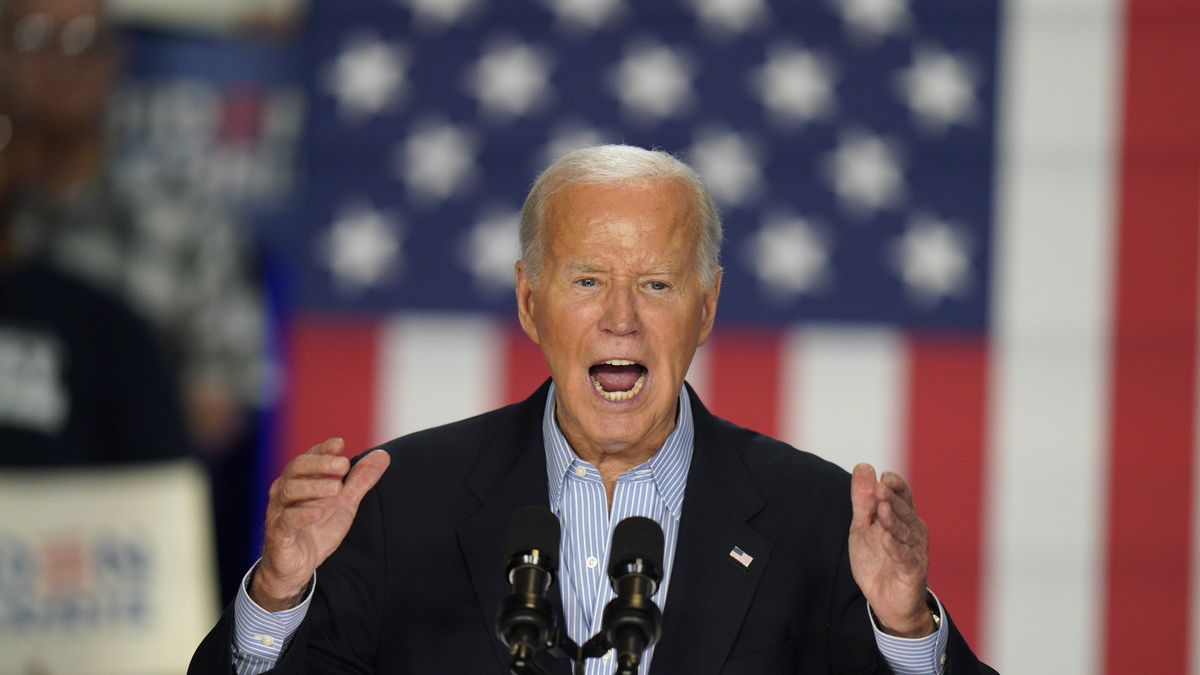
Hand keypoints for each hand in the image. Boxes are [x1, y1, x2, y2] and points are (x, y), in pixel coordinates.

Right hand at [251, 438, 390, 610]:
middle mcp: (285, 492)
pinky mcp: (278, 536)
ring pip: (289, 490)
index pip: (308, 457)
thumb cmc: (316, 530)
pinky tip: (319, 512)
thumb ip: (360, 480)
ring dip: (314, 486)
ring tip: (337, 488)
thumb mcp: (343, 503)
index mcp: (299, 480)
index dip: (323, 449)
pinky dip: (302, 515)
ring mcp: (279, 513)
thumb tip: (383, 455)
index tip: (340, 444)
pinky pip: (286, 521)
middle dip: (320, 463)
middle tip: (344, 465)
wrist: (295, 568)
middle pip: (296, 468)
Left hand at [847, 463, 932, 637]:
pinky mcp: (912, 571)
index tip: (885, 476)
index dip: (896, 486)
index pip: (902, 496)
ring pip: (904, 533)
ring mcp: (915, 551)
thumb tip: (863, 466)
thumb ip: (863, 499)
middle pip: (904, 511)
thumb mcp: (863, 526)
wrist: (886, 601)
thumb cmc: (877, 560)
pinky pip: (904, 557)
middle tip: (881, 487)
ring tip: (882, 508)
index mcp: (903, 518)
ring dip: (893, 520)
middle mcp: (913, 532)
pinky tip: (886, 539)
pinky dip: (895, 548)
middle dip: (892, 499)